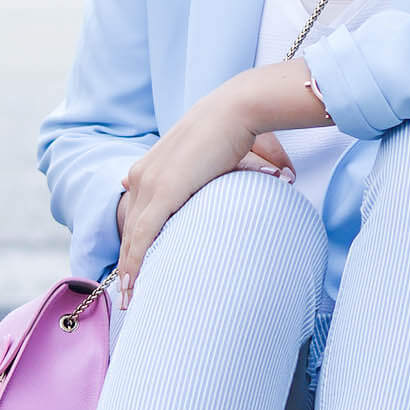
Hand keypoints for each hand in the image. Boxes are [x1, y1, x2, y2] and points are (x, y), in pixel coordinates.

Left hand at [112, 84, 293, 306]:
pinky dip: (135, 263)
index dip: (135, 240)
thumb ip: (246, 167)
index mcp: (155, 166)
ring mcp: (150, 183)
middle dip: (127, 263)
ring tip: (129, 300)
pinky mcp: (162, 192)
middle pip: (130, 228)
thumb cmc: (241, 129)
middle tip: (126, 293)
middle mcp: (144, 174)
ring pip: (132, 237)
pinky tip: (133, 285)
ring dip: (129, 271)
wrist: (237, 110)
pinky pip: (142, 236)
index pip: (138, 211)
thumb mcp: (232, 152)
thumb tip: (284, 175)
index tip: (134, 265)